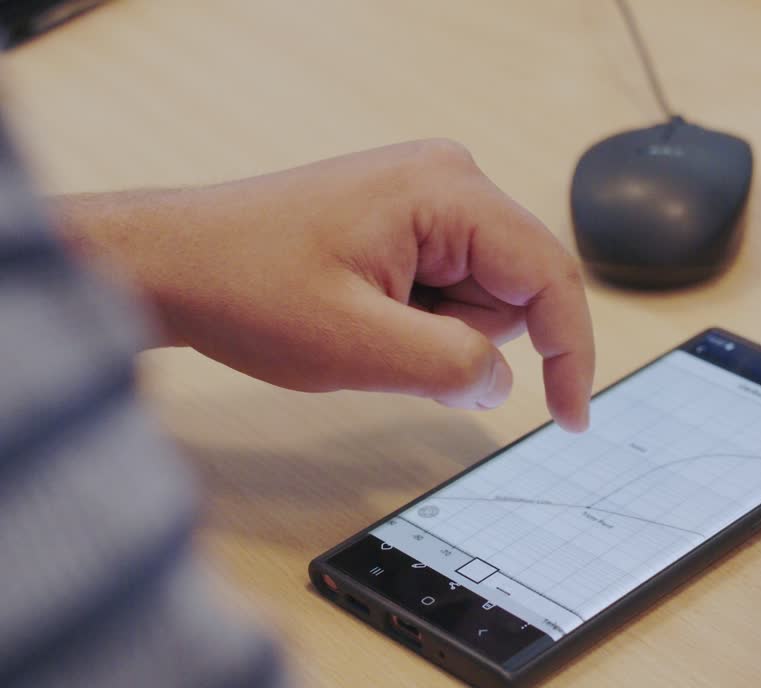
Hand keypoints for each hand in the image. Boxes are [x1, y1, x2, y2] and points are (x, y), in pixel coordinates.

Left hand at [52, 141, 593, 429]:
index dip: (571, 353)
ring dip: (437, 333)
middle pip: (516, 289)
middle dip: (466, 339)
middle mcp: (450, 180)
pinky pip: (451, 287)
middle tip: (388, 345)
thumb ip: (451, 369)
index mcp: (448, 192)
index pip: (550, 275)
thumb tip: (504, 383)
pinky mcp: (411, 218)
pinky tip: (363, 311)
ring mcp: (429, 196)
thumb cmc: (246, 286)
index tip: (571, 419)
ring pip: (484, 296)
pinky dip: (419, 320)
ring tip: (365, 323)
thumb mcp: (356, 346)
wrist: (173, 263)